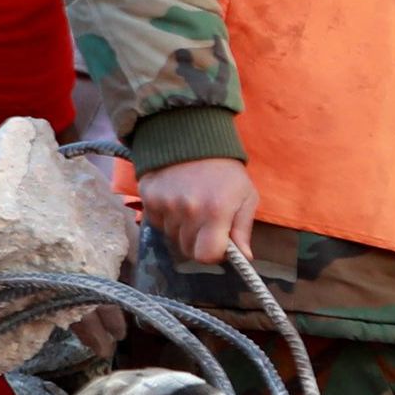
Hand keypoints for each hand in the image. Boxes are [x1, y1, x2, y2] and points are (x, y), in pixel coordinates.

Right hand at [142, 157, 257, 265]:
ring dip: (182, 229)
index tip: (218, 242)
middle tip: (206, 222)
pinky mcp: (149, 198)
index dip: (214, 253)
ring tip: (191, 206)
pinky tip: (176, 200)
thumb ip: (243, 229)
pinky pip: (157, 223)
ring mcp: (165, 205)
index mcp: (215, 211)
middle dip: (198, 242)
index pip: (206, 256)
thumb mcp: (245, 196)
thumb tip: (244, 257)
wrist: (192, 137)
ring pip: (172, 237)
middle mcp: (188, 210)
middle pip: (188, 250)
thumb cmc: (225, 171)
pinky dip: (166, 218)